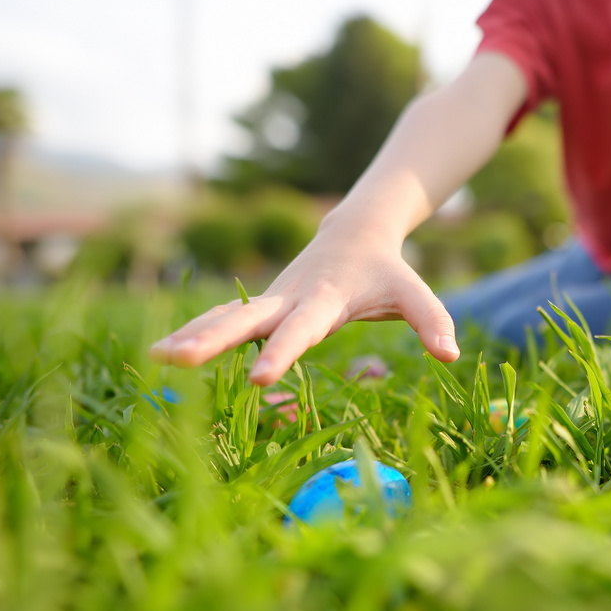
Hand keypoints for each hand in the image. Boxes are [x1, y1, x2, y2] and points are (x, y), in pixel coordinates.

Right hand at [149, 231, 458, 385]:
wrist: (355, 233)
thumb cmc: (386, 271)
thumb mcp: (414, 293)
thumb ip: (433, 320)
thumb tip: (452, 355)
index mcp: (325, 298)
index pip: (302, 329)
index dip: (282, 352)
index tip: (260, 378)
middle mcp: (290, 298)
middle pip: (247, 319)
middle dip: (213, 339)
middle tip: (178, 360)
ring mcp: (271, 299)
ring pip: (226, 316)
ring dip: (193, 334)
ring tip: (157, 357)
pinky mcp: (262, 304)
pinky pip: (223, 318)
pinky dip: (195, 330)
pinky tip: (163, 352)